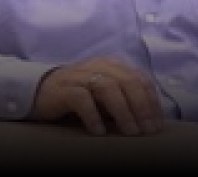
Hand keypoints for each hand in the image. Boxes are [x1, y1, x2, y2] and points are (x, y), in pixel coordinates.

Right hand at [29, 57, 164, 135]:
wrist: (39, 91)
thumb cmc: (80, 96)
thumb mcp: (106, 96)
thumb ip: (125, 100)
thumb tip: (150, 120)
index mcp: (113, 65)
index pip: (140, 79)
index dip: (151, 101)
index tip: (157, 124)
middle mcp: (98, 66)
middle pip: (127, 81)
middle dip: (141, 107)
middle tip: (147, 130)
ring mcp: (79, 76)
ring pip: (107, 88)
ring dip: (122, 111)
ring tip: (130, 131)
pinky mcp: (62, 89)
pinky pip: (81, 99)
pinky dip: (93, 115)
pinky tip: (100, 132)